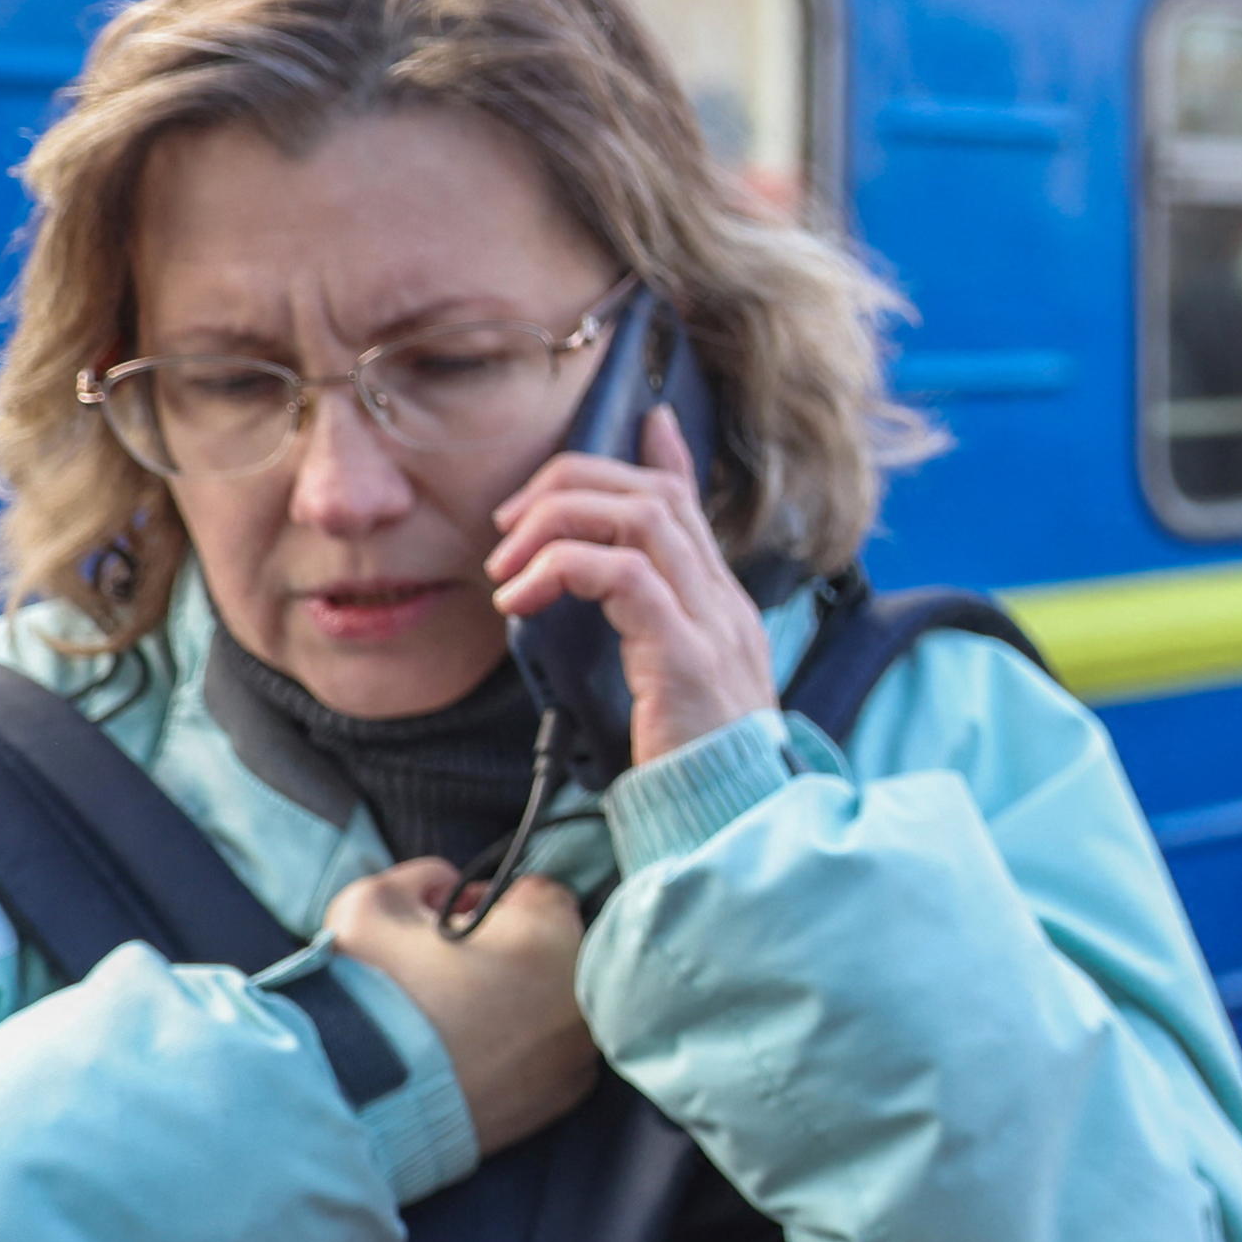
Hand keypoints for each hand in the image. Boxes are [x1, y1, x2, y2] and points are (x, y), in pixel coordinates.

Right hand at [328, 855, 596, 1155]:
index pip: (538, 893)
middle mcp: (582, 994)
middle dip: (507, 950)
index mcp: (549, 936)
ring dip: (517, 1000)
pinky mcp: (562, 1100)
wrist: (352, 1105)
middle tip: (447, 971)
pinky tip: (468, 1057)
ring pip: (553, 1004)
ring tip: (454, 1017)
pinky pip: (549, 1055)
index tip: (448, 921)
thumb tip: (445, 886)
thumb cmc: (367, 996)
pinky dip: (519, 1050)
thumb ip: (425, 877)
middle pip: (552, 949)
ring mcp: (578, 1053)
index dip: (487, 900)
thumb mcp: (374, 903)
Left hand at [483, 404, 777, 762]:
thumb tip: (598, 597)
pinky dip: (561, 571)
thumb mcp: (670, 688)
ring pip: (640, 518)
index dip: (660, 454)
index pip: (690, 504)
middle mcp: (722, 601)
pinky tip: (521, 603)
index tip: (636, 421)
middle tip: (506, 528)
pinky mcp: (684, 654)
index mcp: (719, 605)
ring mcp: (710, 623)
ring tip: (506, 568)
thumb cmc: (691, 766)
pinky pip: (623, 576)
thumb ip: (643, 637)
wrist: (734, 821)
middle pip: (652, 494)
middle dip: (568, 487)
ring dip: (556, 524)